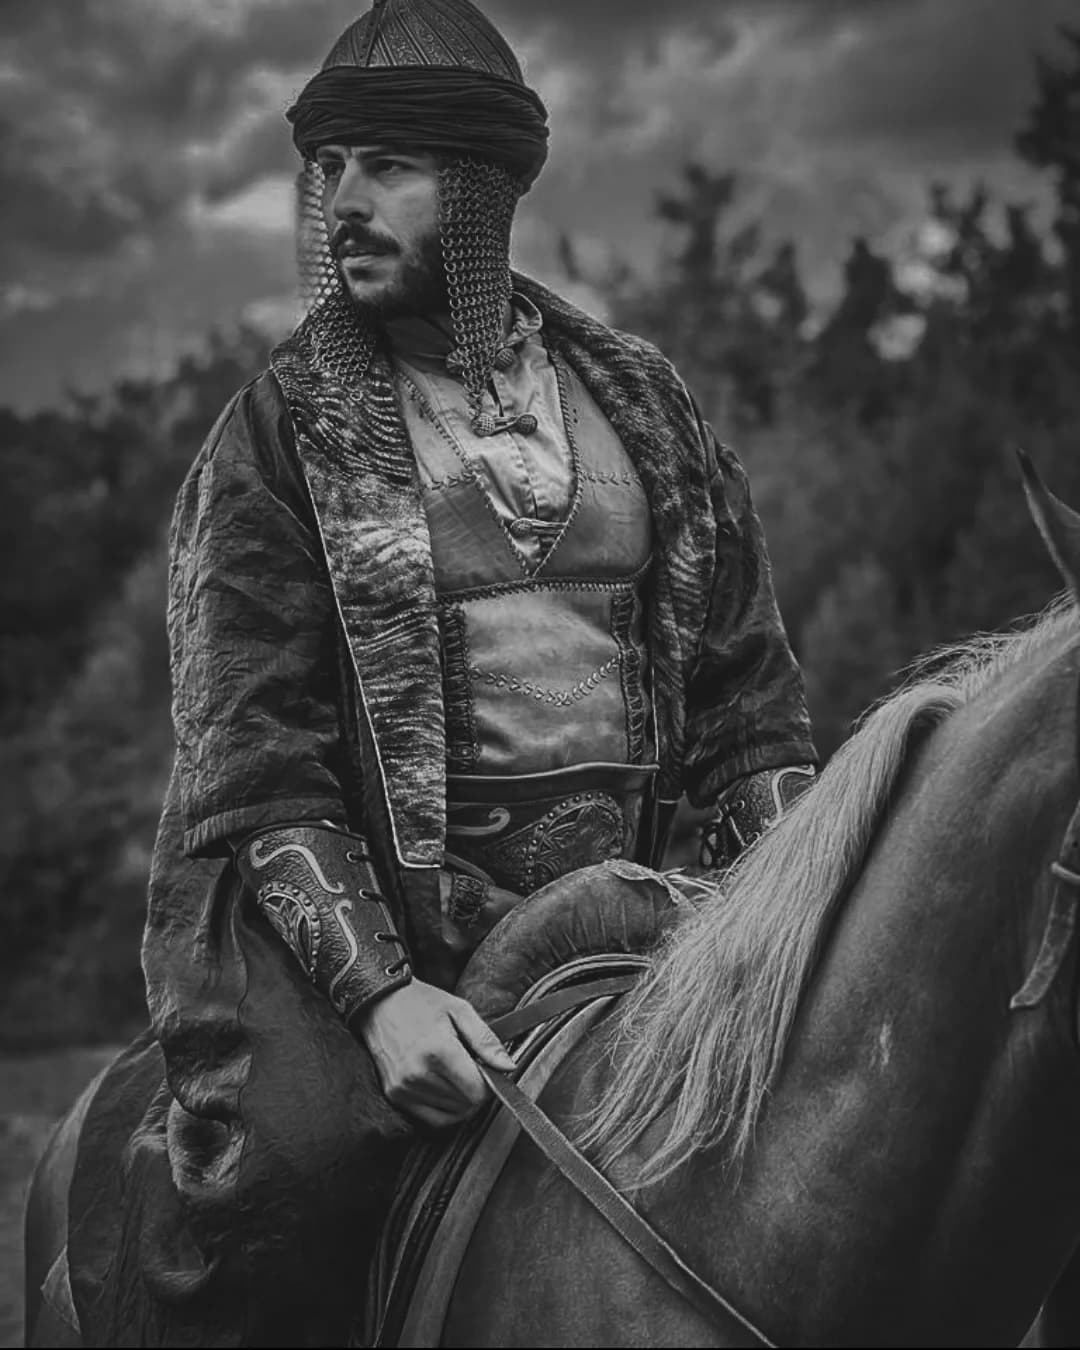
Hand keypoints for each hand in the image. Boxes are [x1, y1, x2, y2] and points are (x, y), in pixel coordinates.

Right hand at [356, 979, 514, 1129]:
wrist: (380, 1002)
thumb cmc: (420, 1002)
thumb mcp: (460, 1011)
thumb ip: (486, 1041)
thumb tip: (509, 1067)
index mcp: (439, 1052)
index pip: (477, 1092)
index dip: (489, 1084)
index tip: (487, 1070)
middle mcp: (418, 1074)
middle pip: (465, 1105)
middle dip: (475, 1090)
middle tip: (470, 1067)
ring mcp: (404, 1088)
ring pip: (450, 1114)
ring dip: (460, 1100)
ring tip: (455, 1073)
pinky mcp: (395, 1095)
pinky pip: (431, 1119)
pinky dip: (444, 1109)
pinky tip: (444, 1088)